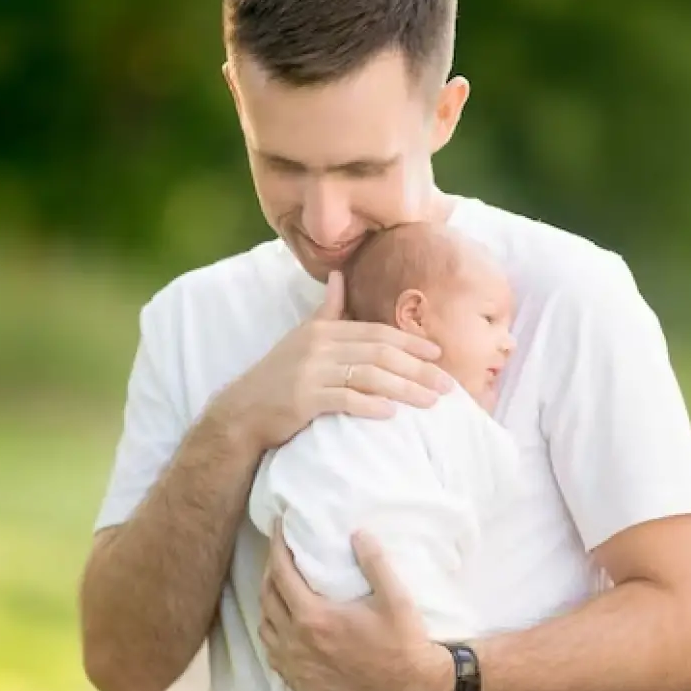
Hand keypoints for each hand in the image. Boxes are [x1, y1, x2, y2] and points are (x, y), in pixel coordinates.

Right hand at [212, 270, 453, 452]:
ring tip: (431, 402)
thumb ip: (328, 310)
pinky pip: (345, 399)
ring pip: (369, 376)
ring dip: (404, 388)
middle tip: (447, 384)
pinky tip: (391, 413)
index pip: (376, 332)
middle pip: (380, 353)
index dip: (410, 341)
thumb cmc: (279, 375)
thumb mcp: (302, 336)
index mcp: (324, 330)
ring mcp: (310, 372)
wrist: (243, 410)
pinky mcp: (303, 398)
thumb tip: (340, 276)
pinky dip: (370, 405)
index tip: (439, 353)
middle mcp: (319, 346)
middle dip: (418, 368)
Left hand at [259, 524, 453, 690]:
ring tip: (281, 586)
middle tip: (281, 553)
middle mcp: (297, 641)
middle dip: (270, 570)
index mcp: (314, 617)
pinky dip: (272, 633)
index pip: (281, 573)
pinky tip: (284, 625)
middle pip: (267, 597)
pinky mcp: (300, 681)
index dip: (276, 546)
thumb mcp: (394, 597)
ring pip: (265, 627)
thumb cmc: (402, 642)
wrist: (409, 688)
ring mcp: (295, 665)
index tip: (278, 527)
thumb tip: (358, 533)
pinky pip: (272, 653)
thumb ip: (374, 561)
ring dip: (268, 602)